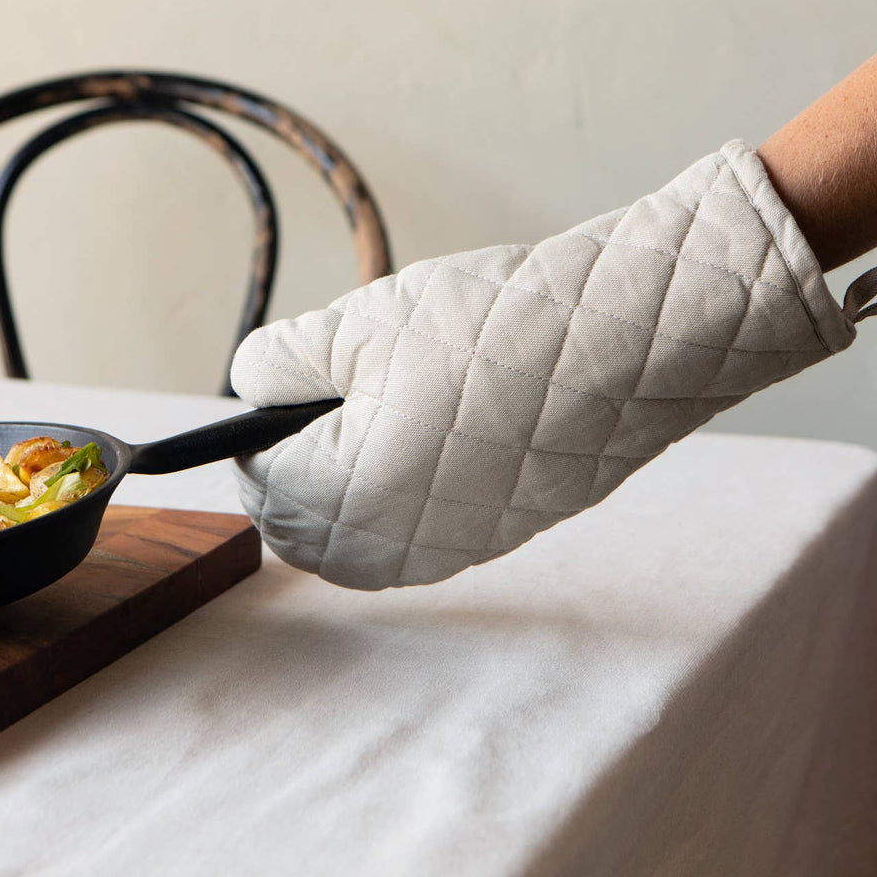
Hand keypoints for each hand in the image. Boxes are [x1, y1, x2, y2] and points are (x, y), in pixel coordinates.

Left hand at [230, 140, 876, 589]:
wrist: (624, 345)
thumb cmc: (490, 328)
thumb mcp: (361, 322)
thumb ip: (280, 359)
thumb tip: (252, 381)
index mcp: (345, 503)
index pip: (259, 481)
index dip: (257, 430)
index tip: (283, 386)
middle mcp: (393, 551)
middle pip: (304, 523)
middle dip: (300, 461)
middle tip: (334, 391)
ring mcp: (449, 554)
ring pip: (359, 533)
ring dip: (350, 479)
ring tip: (387, 404)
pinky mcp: (494, 542)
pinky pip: (415, 532)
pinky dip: (401, 491)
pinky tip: (436, 428)